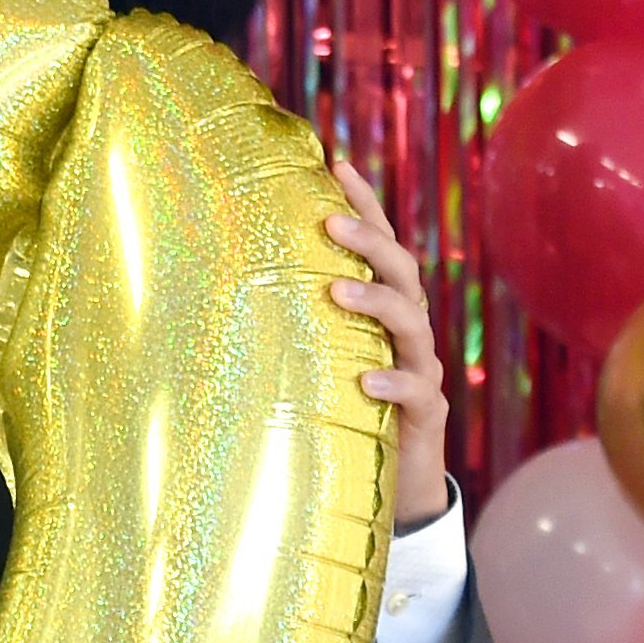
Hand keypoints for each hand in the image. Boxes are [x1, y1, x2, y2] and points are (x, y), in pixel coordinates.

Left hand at [326, 159, 451, 527]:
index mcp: (383, 310)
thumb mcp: (317, 356)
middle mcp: (407, 332)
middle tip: (329, 220)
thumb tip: (219, 280)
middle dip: (369, 240)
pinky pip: (415, 390)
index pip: (380, 246)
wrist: (391, 479)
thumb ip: (292, 320)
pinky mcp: (423, 414)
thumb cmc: (343, 406)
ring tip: (336, 289)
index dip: (365, 203)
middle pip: (401, 271)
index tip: (337, 162)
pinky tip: (364, 378)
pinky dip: (392, 381)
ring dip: (375, 300)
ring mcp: (420, 369)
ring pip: (410, 322)